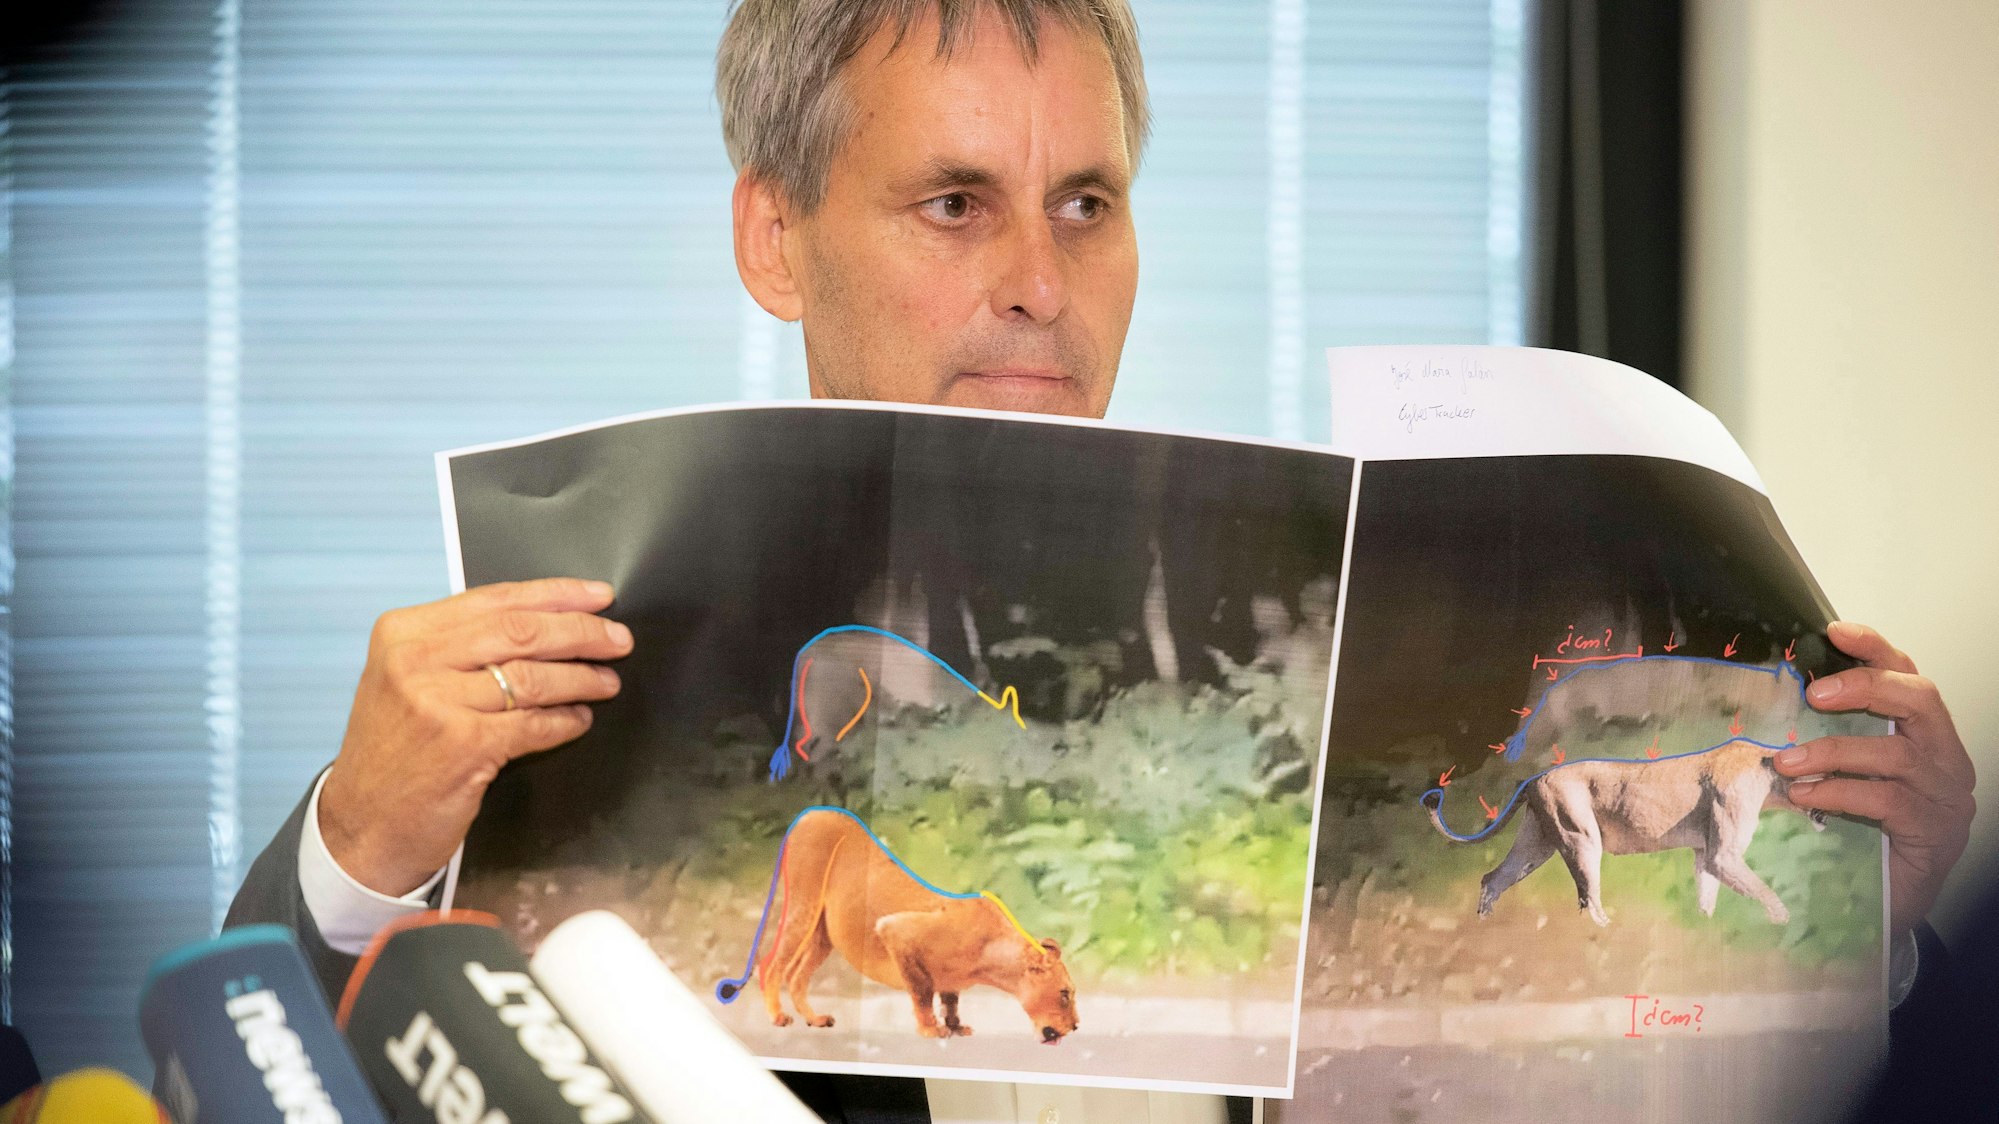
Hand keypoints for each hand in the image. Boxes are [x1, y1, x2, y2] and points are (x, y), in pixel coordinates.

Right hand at [318, 578, 632, 894]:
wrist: (362, 824)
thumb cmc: (395, 750)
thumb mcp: (407, 679)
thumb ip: (461, 646)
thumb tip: (546, 620)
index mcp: (403, 632)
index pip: (496, 599)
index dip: (557, 595)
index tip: (598, 596)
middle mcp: (415, 660)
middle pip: (521, 631)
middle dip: (581, 632)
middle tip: (619, 640)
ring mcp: (437, 703)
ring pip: (533, 677)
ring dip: (581, 679)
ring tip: (606, 681)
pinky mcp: (463, 746)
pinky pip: (533, 724)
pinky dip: (564, 721)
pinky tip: (579, 719)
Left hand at [1775, 621, 1975, 933]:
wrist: (1891, 902)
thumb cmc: (1866, 828)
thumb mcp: (1850, 774)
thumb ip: (1833, 737)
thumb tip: (1774, 701)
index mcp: (1925, 734)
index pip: (1909, 676)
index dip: (1876, 649)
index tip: (1834, 630)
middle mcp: (1946, 757)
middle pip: (1919, 700)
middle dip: (1865, 687)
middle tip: (1813, 693)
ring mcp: (1947, 796)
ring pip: (1896, 754)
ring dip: (1833, 751)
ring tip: (1786, 762)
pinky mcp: (1934, 832)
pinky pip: (1887, 800)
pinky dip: (1840, 792)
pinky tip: (1806, 797)